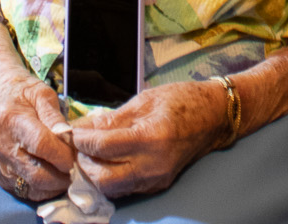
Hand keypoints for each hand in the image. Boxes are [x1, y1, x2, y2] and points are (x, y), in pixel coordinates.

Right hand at [0, 55, 75, 200]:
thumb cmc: (22, 92)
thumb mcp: (42, 93)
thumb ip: (55, 116)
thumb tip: (69, 138)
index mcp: (13, 121)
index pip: (41, 145)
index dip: (62, 155)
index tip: (76, 156)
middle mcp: (2, 145)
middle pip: (36, 173)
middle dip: (62, 176)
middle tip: (75, 169)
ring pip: (31, 187)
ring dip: (53, 186)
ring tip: (65, 174)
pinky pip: (22, 191)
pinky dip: (40, 189)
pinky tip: (49, 176)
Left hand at [68, 80, 226, 197]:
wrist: (214, 115)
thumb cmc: (182, 100)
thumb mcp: (144, 100)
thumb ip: (112, 118)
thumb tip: (83, 128)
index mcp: (151, 138)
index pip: (103, 146)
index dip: (82, 140)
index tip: (72, 132)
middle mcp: (154, 164)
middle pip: (103, 178)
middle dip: (84, 163)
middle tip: (78, 146)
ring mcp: (156, 178)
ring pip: (112, 188)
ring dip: (95, 174)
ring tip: (90, 154)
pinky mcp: (158, 184)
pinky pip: (126, 188)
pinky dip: (111, 177)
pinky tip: (107, 161)